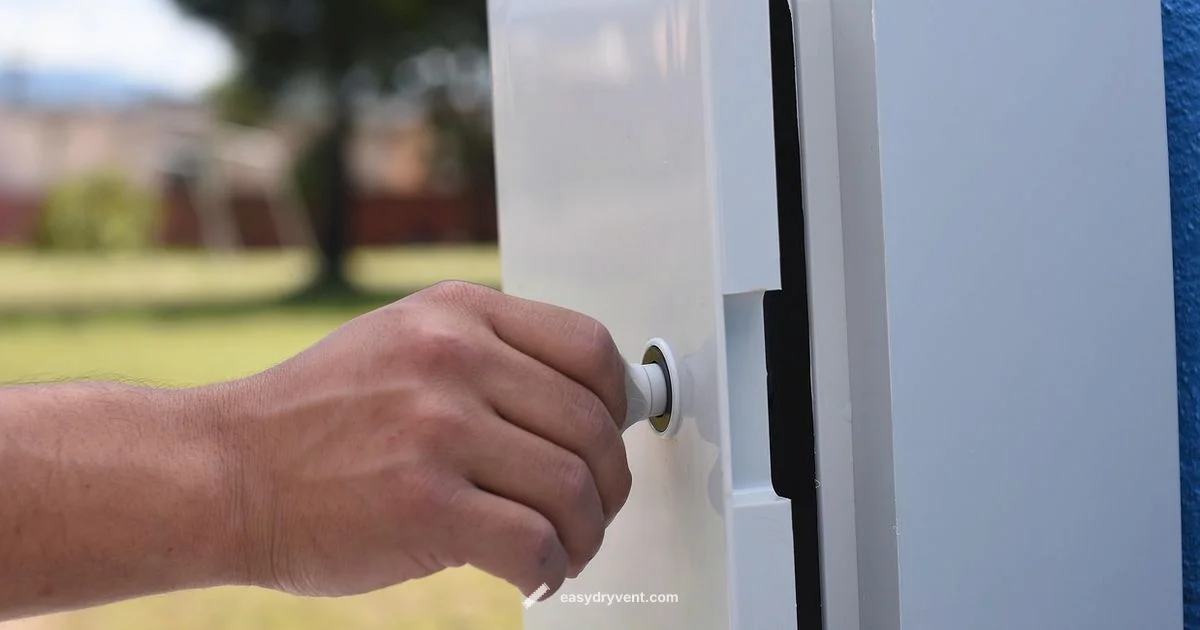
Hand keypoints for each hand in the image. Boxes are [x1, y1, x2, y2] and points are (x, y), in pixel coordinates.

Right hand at [217, 282, 631, 599]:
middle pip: (591, 424)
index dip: (619, 401)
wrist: (224, 473)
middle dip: (608, 483)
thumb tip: (590, 408)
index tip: (611, 438)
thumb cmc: (315, 419)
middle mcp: (452, 358)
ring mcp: (437, 429)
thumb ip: (489, 358)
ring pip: (573, 488)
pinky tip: (534, 576)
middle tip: (593, 512)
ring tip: (566, 551)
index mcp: (457, 314)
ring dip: (586, 535)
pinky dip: (551, 570)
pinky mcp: (423, 505)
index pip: (589, 346)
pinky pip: (535, 543)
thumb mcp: (403, 344)